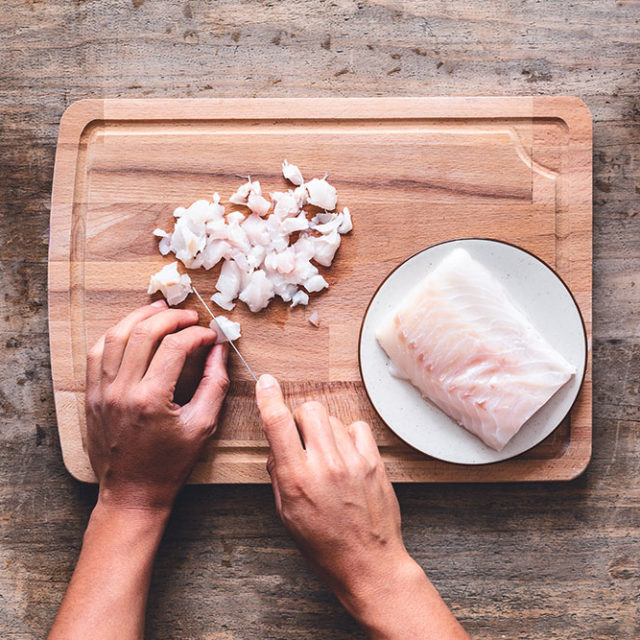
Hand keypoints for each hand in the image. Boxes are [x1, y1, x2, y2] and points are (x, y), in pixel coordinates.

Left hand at [86, 300, 228, 510]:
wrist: (133, 492)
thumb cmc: (171, 463)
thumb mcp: (203, 425)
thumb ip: (214, 382)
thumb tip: (220, 349)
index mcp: (151, 399)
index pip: (175, 347)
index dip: (197, 334)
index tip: (211, 335)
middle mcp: (122, 391)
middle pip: (144, 333)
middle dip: (170, 318)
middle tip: (189, 316)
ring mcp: (102, 392)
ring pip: (115, 336)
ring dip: (139, 317)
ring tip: (160, 310)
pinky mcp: (92, 395)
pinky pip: (98, 353)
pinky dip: (115, 335)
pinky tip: (132, 330)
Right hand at [255, 374, 408, 598]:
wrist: (368, 562)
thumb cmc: (324, 545)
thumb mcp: (286, 514)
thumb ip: (279, 474)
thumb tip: (277, 447)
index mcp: (297, 478)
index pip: (277, 423)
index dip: (268, 397)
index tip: (266, 383)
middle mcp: (324, 463)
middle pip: (308, 410)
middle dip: (299, 419)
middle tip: (301, 438)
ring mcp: (352, 460)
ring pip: (332, 417)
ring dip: (324, 429)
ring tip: (327, 455)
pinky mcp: (374, 461)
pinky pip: (357, 426)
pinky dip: (348, 435)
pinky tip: (346, 454)